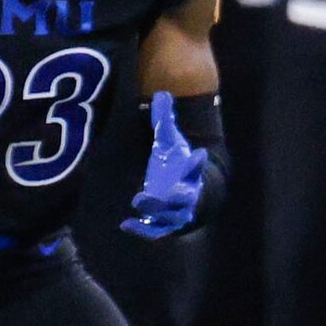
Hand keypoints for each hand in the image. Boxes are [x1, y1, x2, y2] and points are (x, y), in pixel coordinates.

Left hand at [121, 93, 206, 240]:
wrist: (191, 196)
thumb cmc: (178, 166)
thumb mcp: (172, 143)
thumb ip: (165, 122)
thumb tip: (161, 93)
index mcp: (190, 173)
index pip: (197, 166)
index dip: (197, 162)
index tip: (199, 153)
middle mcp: (187, 194)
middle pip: (185, 196)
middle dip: (178, 194)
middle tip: (167, 190)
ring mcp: (176, 212)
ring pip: (170, 216)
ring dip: (156, 210)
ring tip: (138, 200)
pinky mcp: (164, 225)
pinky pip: (155, 231)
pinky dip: (142, 230)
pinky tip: (125, 224)